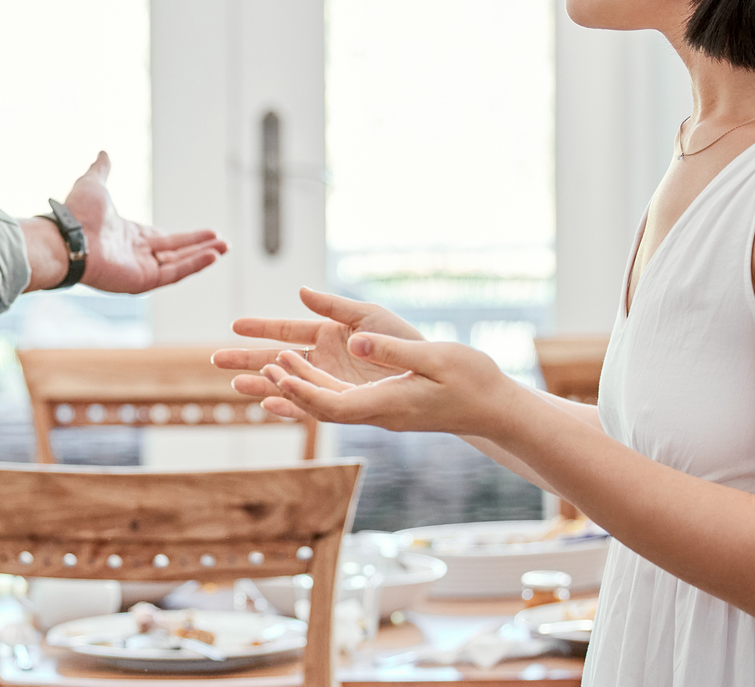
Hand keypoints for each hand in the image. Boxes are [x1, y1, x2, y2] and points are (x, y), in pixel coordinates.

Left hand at [33, 152, 226, 293]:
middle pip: (176, 252)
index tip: (207, 233)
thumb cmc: (78, 213)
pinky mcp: (142, 281)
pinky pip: (174, 273)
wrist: (68, 236)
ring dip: (203, 256)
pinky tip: (212, 255)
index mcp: (128, 236)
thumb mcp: (94, 183)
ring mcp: (140, 269)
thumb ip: (102, 170)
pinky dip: (194, 265)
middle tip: (223, 242)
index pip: (163, 239)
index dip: (186, 238)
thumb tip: (103, 152)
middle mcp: (136, 255)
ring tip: (225, 248)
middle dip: (200, 247)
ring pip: (179, 264)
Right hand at [211, 288, 423, 393]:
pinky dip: (289, 406)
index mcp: (327, 333)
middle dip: (248, 358)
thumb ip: (333, 306)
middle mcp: (323, 359)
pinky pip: (309, 406)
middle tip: (216, 359)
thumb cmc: (403, 339)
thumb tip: (301, 291)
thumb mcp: (368, 315)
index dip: (260, 327)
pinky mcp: (341, 401)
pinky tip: (270, 404)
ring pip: (287, 382)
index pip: (286, 329)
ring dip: (262, 383)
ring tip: (234, 385)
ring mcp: (329, 381)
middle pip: (277, 358)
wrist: (429, 371)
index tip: (234, 326)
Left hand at [248, 330, 517, 437]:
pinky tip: (306, 376)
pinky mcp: (387, 405)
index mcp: (387, 404)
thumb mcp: (434, 357)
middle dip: (288, 389)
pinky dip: (320, 388)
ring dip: (301, 385)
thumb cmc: (472, 380)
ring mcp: (382, 412)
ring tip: (273, 363)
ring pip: (330, 404)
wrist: (494, 407)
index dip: (300, 392)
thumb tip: (352, 340)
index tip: (277, 374)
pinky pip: (344, 401)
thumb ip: (391, 350)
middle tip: (260, 366)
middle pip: (322, 407)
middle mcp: (378, 413)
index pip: (332, 406)